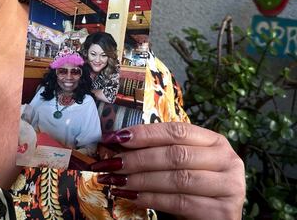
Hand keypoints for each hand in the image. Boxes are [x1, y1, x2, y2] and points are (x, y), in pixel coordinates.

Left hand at [97, 123, 244, 218]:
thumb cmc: (192, 188)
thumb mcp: (180, 165)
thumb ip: (158, 151)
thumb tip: (117, 141)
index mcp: (215, 141)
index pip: (176, 131)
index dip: (144, 133)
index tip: (116, 137)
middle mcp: (228, 160)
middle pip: (176, 154)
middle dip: (138, 159)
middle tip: (111, 163)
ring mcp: (230, 186)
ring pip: (177, 178)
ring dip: (141, 179)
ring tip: (116, 181)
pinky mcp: (224, 212)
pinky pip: (181, 202)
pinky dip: (152, 199)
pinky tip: (133, 197)